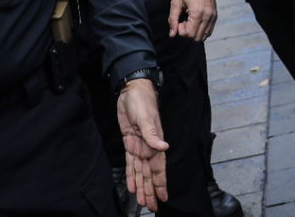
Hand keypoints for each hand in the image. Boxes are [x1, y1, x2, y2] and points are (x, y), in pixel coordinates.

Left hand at [116, 79, 168, 211]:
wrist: (132, 90)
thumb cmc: (142, 101)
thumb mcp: (146, 117)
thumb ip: (153, 134)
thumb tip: (165, 147)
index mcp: (155, 142)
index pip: (158, 168)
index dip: (160, 184)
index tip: (163, 198)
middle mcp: (148, 147)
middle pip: (149, 174)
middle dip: (150, 191)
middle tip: (151, 207)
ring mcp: (139, 146)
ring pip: (140, 172)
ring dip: (141, 187)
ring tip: (142, 202)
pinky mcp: (130, 143)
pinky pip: (131, 163)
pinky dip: (131, 175)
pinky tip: (131, 186)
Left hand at [168, 0, 217, 41]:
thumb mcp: (176, 2)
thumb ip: (172, 19)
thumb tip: (172, 35)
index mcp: (197, 13)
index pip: (189, 34)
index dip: (181, 31)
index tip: (180, 21)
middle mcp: (207, 16)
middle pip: (197, 38)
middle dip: (188, 33)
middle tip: (185, 21)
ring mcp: (213, 17)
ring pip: (204, 36)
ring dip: (195, 32)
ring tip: (191, 21)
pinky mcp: (215, 16)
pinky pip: (209, 31)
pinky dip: (201, 31)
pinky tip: (196, 22)